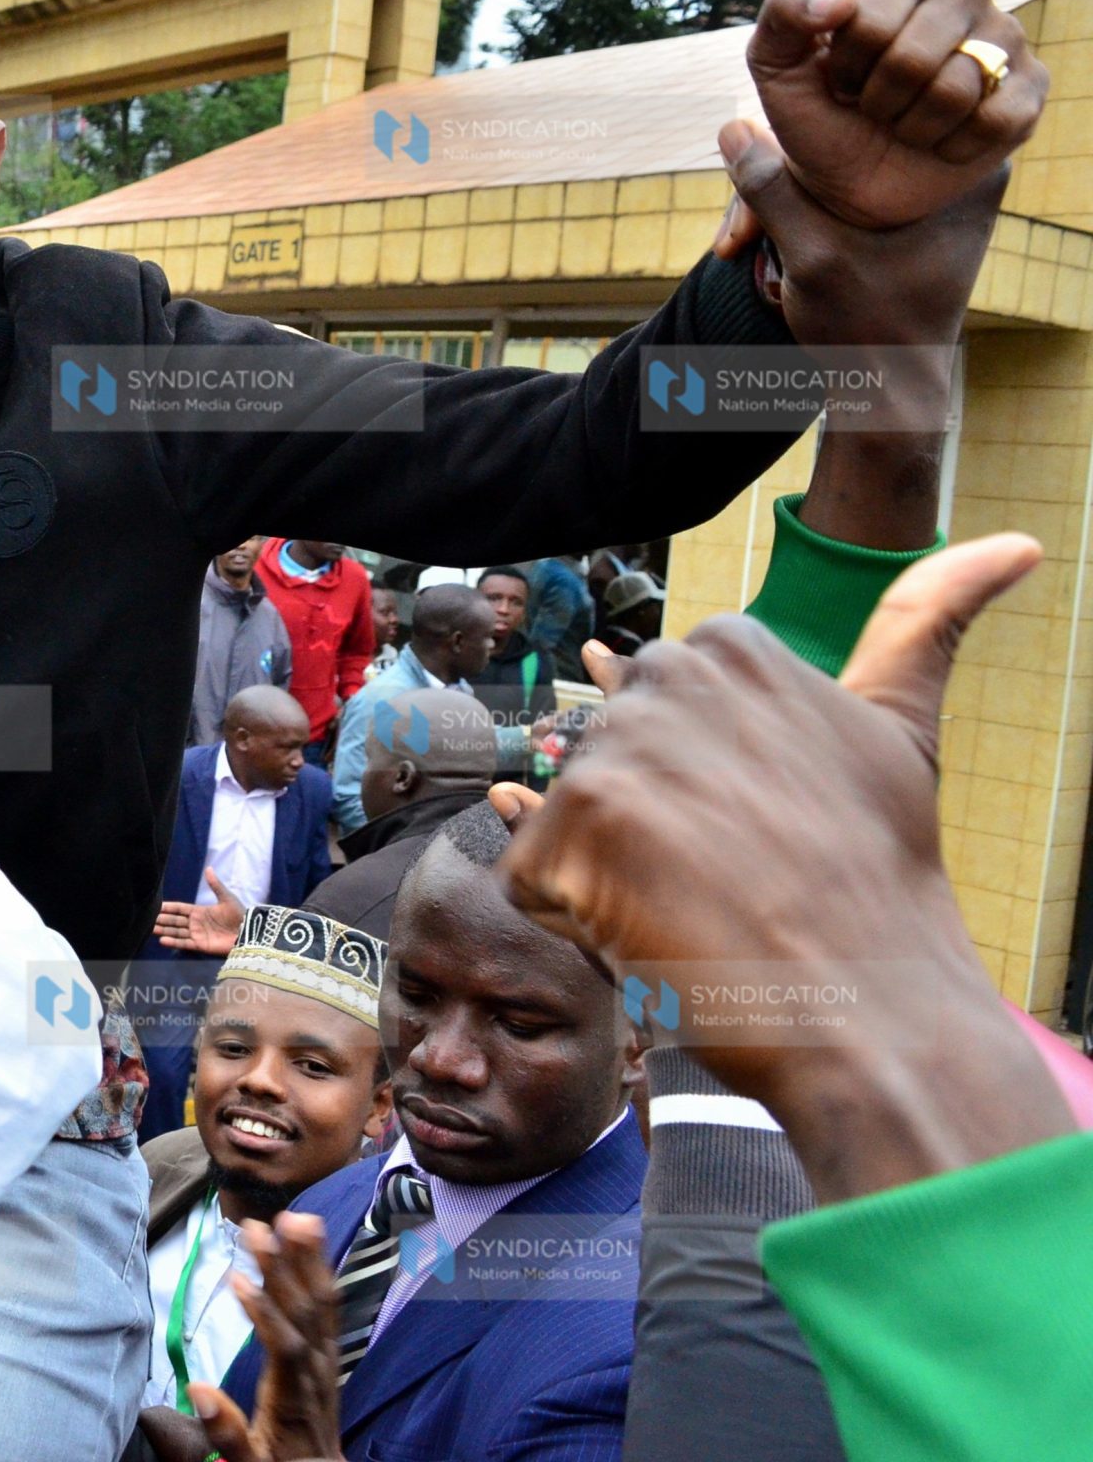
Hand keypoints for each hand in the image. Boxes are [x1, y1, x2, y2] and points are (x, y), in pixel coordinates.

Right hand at [154, 868, 245, 954]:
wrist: (248, 932)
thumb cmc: (239, 914)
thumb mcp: (226, 897)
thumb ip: (215, 885)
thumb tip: (208, 868)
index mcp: (200, 911)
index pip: (180, 908)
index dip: (169, 907)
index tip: (156, 905)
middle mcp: (196, 923)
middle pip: (175, 920)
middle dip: (163, 919)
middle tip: (148, 918)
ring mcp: (197, 934)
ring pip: (177, 932)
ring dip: (164, 930)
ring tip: (151, 928)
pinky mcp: (200, 945)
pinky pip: (184, 943)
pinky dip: (174, 942)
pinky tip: (162, 940)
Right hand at [205, 1212, 345, 1461]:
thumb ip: (227, 1434)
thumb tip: (199, 1391)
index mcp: (294, 1398)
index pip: (283, 1346)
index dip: (263, 1312)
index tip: (236, 1276)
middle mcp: (315, 1373)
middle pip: (304, 1315)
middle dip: (282, 1267)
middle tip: (258, 1226)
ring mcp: (325, 1362)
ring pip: (322, 1305)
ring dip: (308, 1260)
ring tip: (296, 1217)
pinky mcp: (327, 1356)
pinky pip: (328, 1310)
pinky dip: (319, 1274)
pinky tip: (312, 1246)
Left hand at [501, 536, 1075, 1199]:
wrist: (871, 1006)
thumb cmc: (880, 877)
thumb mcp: (900, 728)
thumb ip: (924, 622)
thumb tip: (1015, 542)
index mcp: (727, 647)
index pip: (648, 715)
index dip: (696, 791)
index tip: (760, 828)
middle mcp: (663, 679)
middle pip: (603, 766)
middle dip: (646, 830)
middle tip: (730, 875)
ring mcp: (613, 750)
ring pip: (568, 823)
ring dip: (612, 877)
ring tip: (696, 904)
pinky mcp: (568, 829)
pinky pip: (534, 880)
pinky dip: (577, 922)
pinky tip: (652, 933)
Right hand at [710, 117, 1004, 367]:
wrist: (888, 396)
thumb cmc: (866, 331)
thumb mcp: (813, 256)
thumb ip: (773, 191)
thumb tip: (731, 127)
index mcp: (965, 172)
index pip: (873, 121)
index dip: (799, 149)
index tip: (757, 198)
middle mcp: (958, 176)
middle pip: (849, 147)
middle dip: (780, 185)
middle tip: (737, 237)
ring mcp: (932, 200)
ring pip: (838, 172)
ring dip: (779, 202)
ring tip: (737, 245)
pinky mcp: (906, 221)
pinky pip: (842, 195)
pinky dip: (799, 213)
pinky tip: (757, 242)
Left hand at [742, 0, 1043, 231]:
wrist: (856, 177)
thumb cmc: (819, 112)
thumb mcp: (778, 64)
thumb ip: (786, 11)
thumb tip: (838, 0)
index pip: (868, 20)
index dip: (845, 66)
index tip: (841, 78)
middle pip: (913, 57)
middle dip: (878, 100)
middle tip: (875, 106)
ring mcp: (1004, 36)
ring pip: (956, 90)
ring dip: (914, 127)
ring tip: (907, 122)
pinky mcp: (1029, 86)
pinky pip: (996, 120)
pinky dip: (955, 147)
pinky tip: (944, 140)